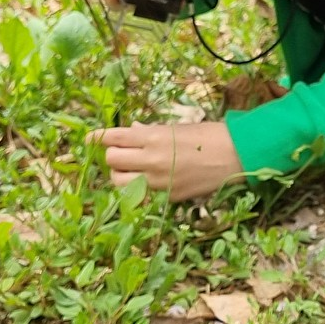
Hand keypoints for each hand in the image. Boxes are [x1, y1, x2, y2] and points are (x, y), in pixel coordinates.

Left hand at [87, 119, 243, 200]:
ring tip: (130, 169)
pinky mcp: (167, 196)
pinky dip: (136, 189)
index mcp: (154, 137)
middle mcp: (151, 159)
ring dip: (119, 174)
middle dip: (112, 155)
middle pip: (112, 159)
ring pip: (119, 181)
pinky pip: (139, 196)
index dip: (98, 137)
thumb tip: (132, 132)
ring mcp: (158, 180)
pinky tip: (142, 183)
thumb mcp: (178, 128)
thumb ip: (150, 132)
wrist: (236, 155)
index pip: (115, 137)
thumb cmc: (209, 135)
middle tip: (121, 153)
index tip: (88, 139)